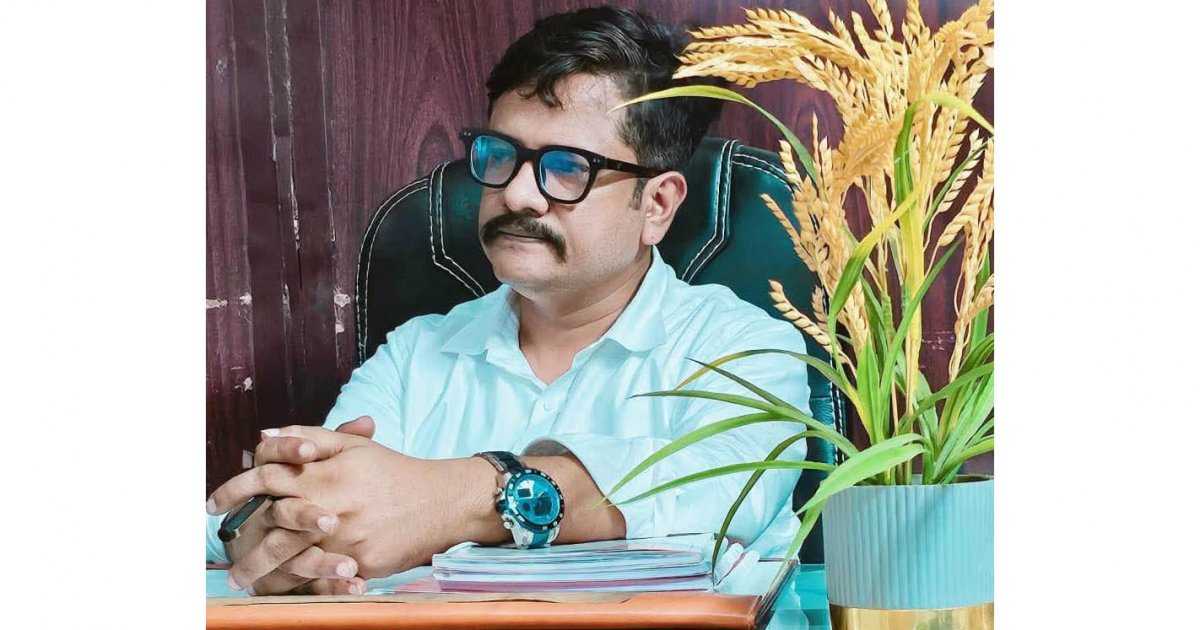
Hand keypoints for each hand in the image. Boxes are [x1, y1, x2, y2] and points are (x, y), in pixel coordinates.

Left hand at [208, 419, 500, 579]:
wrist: (442, 500)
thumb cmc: (393, 471)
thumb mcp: (354, 447)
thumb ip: (308, 437)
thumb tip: (264, 436)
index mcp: (323, 473)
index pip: (265, 478)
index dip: (232, 490)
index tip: (212, 506)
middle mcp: (330, 505)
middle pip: (271, 527)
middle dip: (243, 546)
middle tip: (226, 558)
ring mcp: (345, 538)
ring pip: (292, 558)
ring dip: (263, 572)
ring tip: (245, 583)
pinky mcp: (361, 562)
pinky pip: (323, 577)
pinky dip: (301, 585)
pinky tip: (284, 590)